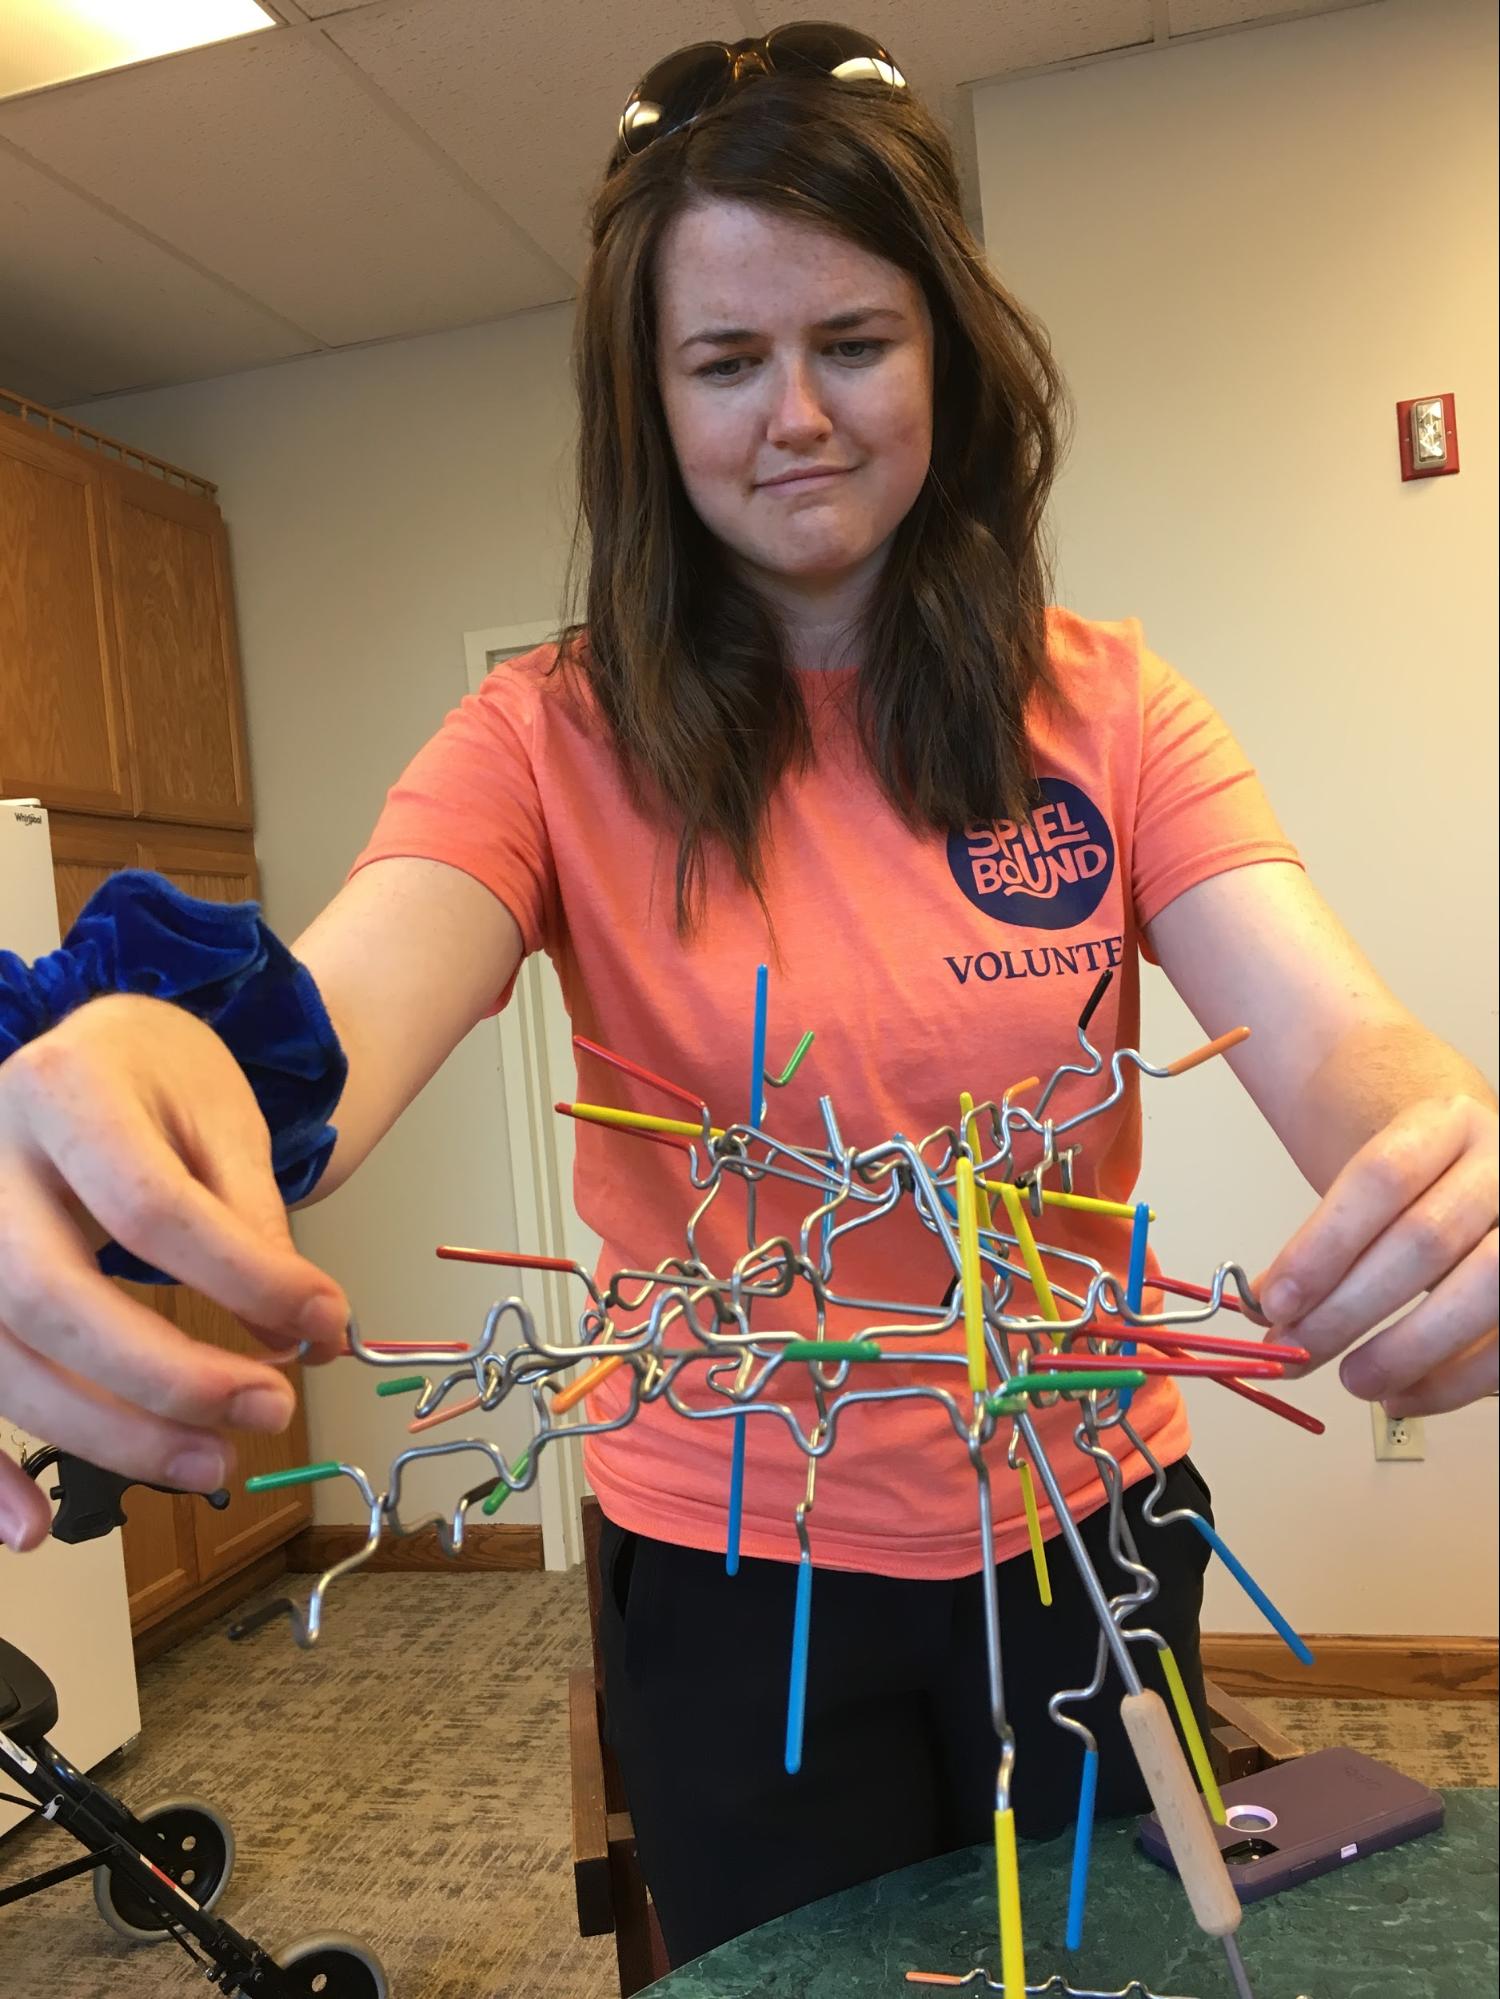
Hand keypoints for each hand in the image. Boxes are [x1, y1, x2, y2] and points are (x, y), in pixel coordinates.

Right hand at [0, 994, 348, 1552]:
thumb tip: (304, 1334)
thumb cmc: (154, 1080)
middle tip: (271, 1409)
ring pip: (6, 1358)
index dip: (243, 1276)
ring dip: (109, 1434)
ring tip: (212, 1463)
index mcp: (64, 1093)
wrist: (80, 1054)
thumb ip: (251, 1219)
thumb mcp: (218, 1114)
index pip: (150, 1207)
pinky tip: (36, 1530)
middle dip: (168, 1374)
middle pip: (55, 1297)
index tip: (326, 1321)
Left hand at [1256, 1094, 1497, 1415]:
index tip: (1275, 1300)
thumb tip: (1271, 1308)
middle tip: (1297, 1350)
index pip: (1382, 1176)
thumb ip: (1322, 1240)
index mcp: (1445, 1124)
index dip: (1325, 1244)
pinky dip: (1452, 1381)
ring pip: (1483, 1289)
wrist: (1480, 1173)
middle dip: (1349, 1307)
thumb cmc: (1417, 1189)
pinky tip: (1401, 1396)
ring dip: (1408, 1349)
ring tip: (1353, 1380)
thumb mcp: (1369, 1186)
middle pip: (1425, 1239)